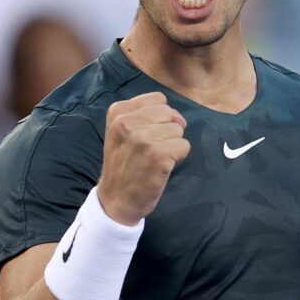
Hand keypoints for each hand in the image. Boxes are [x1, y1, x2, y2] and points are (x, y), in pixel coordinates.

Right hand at [97, 92, 189, 225]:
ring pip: (178, 130)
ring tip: (155, 159)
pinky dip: (178, 158)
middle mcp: (127, 121)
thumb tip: (180, 119)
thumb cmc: (124, 164)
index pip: (158, 99)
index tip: (147, 134)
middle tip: (151, 149)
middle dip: (167, 131)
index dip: (160, 118)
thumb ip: (149, 117)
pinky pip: (184, 146)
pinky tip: (161, 167)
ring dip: (172, 145)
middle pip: (169, 113)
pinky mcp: (158, 155)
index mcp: (119, 111)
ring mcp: (142, 138)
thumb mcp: (123, 132)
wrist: (115, 199)